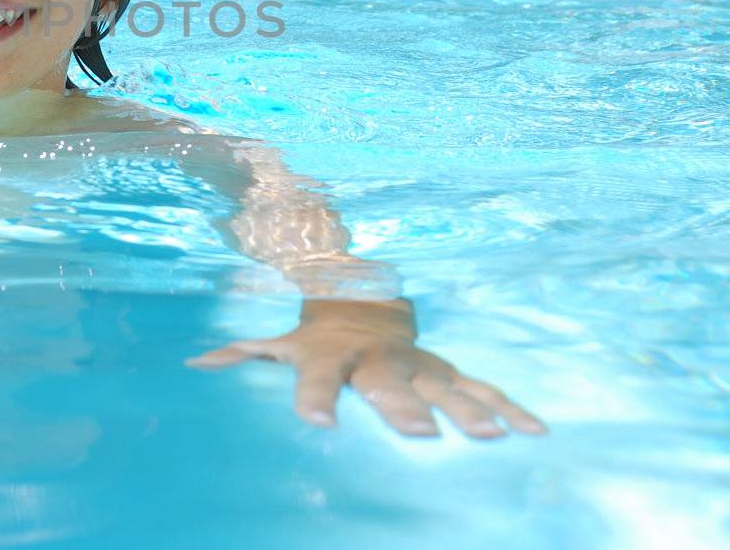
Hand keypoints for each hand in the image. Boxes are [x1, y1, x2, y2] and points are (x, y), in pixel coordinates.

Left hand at [186, 299, 546, 439]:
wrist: (362, 291)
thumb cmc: (315, 333)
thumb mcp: (279, 341)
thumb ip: (240, 352)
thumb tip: (194, 364)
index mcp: (331, 357)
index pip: (317, 378)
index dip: (314, 397)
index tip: (315, 421)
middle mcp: (377, 360)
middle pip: (390, 386)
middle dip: (404, 408)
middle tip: (421, 434)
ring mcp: (415, 363)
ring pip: (444, 387)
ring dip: (468, 412)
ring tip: (492, 438)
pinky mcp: (444, 369)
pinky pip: (480, 388)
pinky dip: (508, 407)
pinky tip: (535, 431)